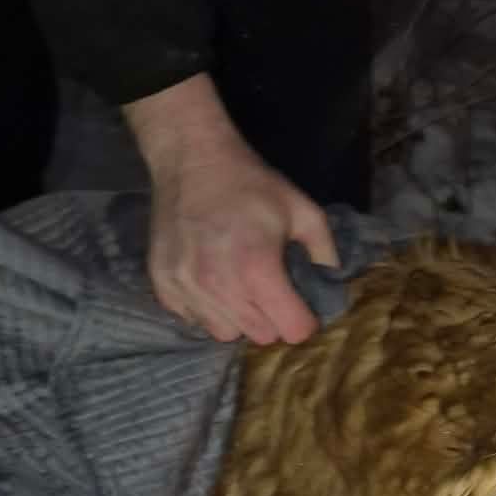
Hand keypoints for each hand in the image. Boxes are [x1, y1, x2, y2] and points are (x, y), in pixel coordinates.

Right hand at [123, 74, 338, 344]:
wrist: (191, 160)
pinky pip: (194, 320)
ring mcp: (185, 286)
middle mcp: (218, 284)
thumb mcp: (304, 212)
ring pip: (225, 333)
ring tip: (239, 284)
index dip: (303, 320)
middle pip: (260, 336)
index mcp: (257, 268)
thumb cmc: (251, 186)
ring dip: (238, 317)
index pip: (291, 331)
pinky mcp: (163, 285)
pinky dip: (207, 308)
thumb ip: (326, 255)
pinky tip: (211, 279)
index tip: (300, 303)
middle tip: (270, 288)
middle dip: (272, 318)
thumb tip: (333, 290)